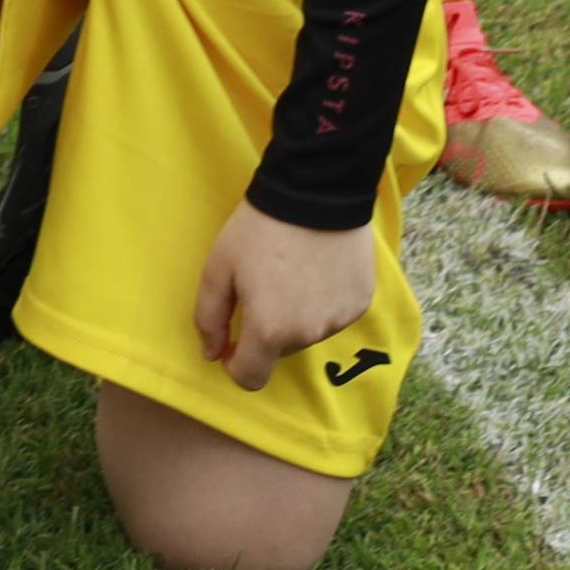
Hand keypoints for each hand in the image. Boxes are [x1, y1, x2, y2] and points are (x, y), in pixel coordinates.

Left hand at [193, 204, 377, 382]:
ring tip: (293, 271)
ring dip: (297, 316)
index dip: (236, 363)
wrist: (314, 191)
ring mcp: (338, 320)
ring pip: (308, 332)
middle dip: (267, 330)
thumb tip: (212, 354)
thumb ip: (209, 317)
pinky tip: (318, 268)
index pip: (251, 377)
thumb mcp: (218, 267)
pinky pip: (334, 315)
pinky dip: (323, 302)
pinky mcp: (360, 303)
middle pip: (280, 351)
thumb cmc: (258, 229)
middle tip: (264, 285)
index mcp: (270, 330)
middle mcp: (308, 334)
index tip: (233, 340)